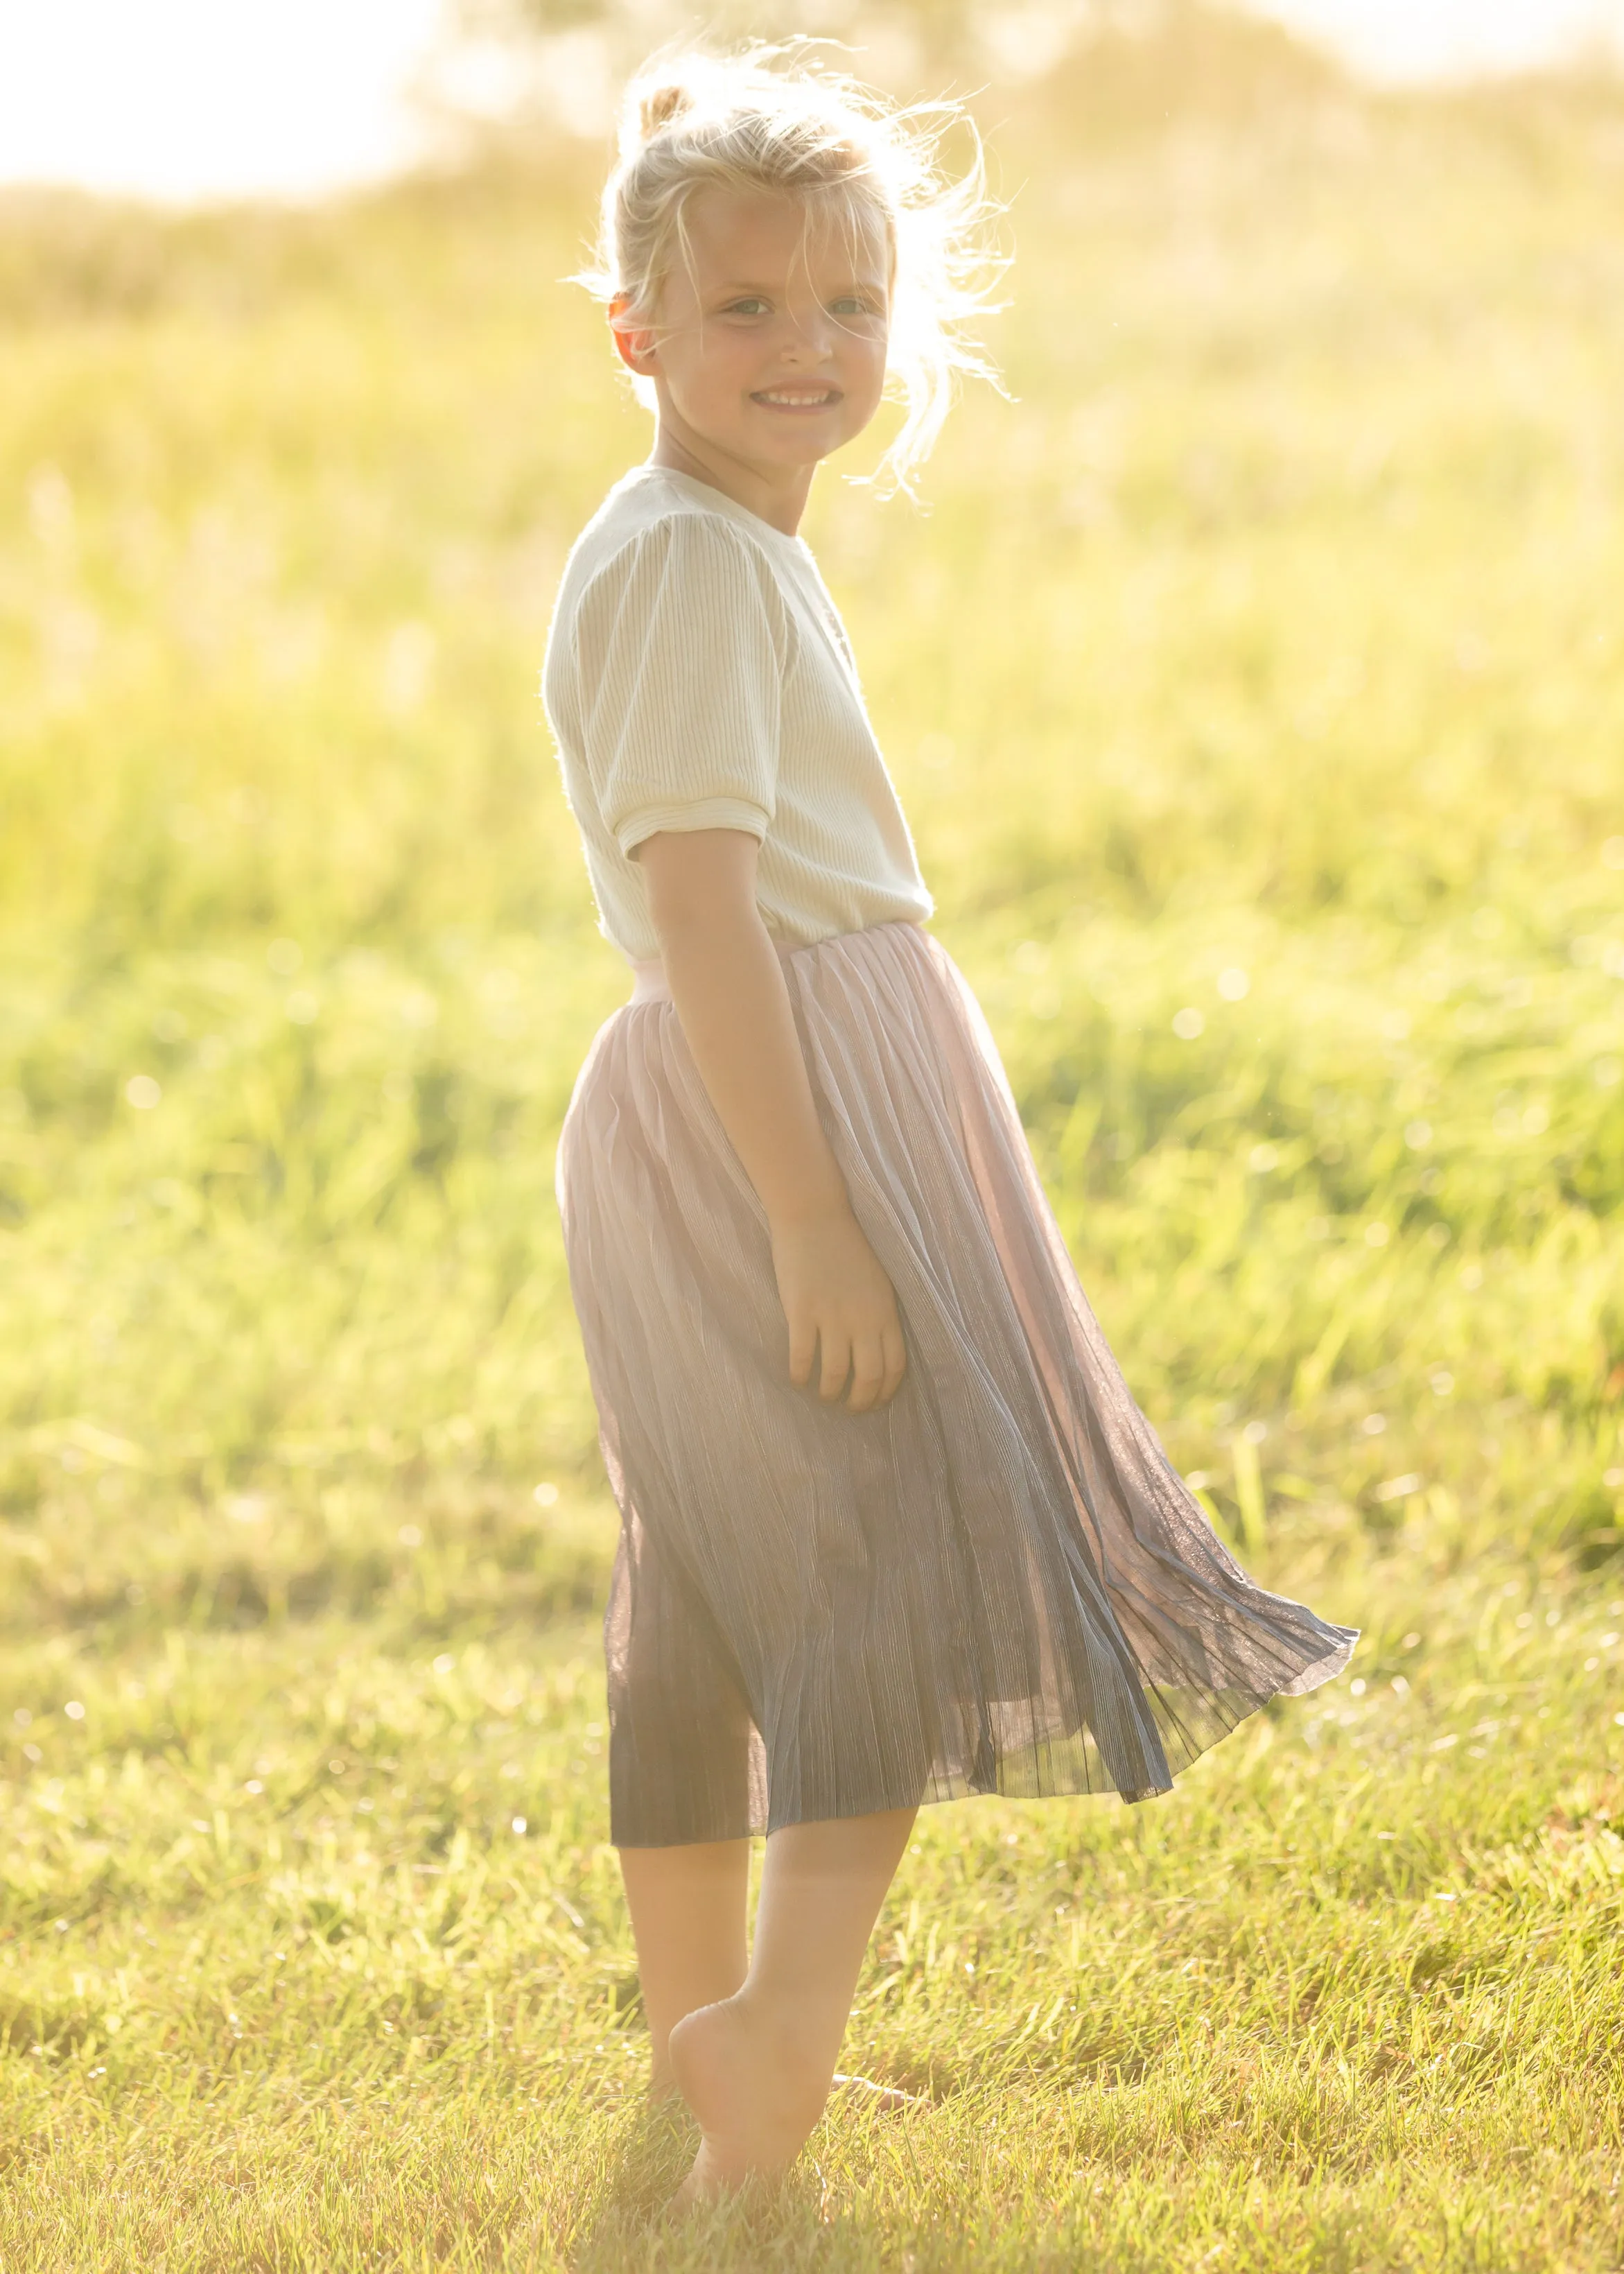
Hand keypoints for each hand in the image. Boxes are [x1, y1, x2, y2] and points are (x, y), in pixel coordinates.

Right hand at [770, 1206, 906, 1411]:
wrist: (815, 1217)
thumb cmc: (847, 1247)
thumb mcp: (878, 1283)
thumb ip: (880, 1316)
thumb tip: (876, 1352)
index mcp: (886, 1312)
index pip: (895, 1367)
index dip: (885, 1392)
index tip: (876, 1403)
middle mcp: (863, 1320)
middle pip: (868, 1377)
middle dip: (860, 1402)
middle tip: (850, 1410)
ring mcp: (832, 1317)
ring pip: (835, 1374)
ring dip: (830, 1393)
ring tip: (824, 1396)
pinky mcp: (802, 1312)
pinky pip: (802, 1357)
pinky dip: (799, 1376)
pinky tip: (797, 1380)